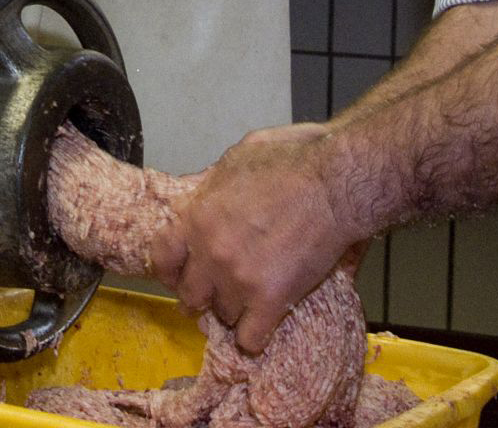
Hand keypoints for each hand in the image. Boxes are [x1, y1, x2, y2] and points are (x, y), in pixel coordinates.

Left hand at [147, 122, 367, 354]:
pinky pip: (251, 338)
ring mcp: (239, 279)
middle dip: (204, 292)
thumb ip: (211, 186)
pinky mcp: (271, 299)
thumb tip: (198, 199)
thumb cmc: (292, 160)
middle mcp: (211, 253)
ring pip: (221, 315)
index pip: (162, 258)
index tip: (181, 273)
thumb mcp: (237, 158)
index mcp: (197, 217)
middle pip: (190, 294)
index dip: (170, 269)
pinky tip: (264, 323)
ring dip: (234, 309)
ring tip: (252, 297)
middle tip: (220, 287)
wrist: (336, 182)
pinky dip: (255, 336)